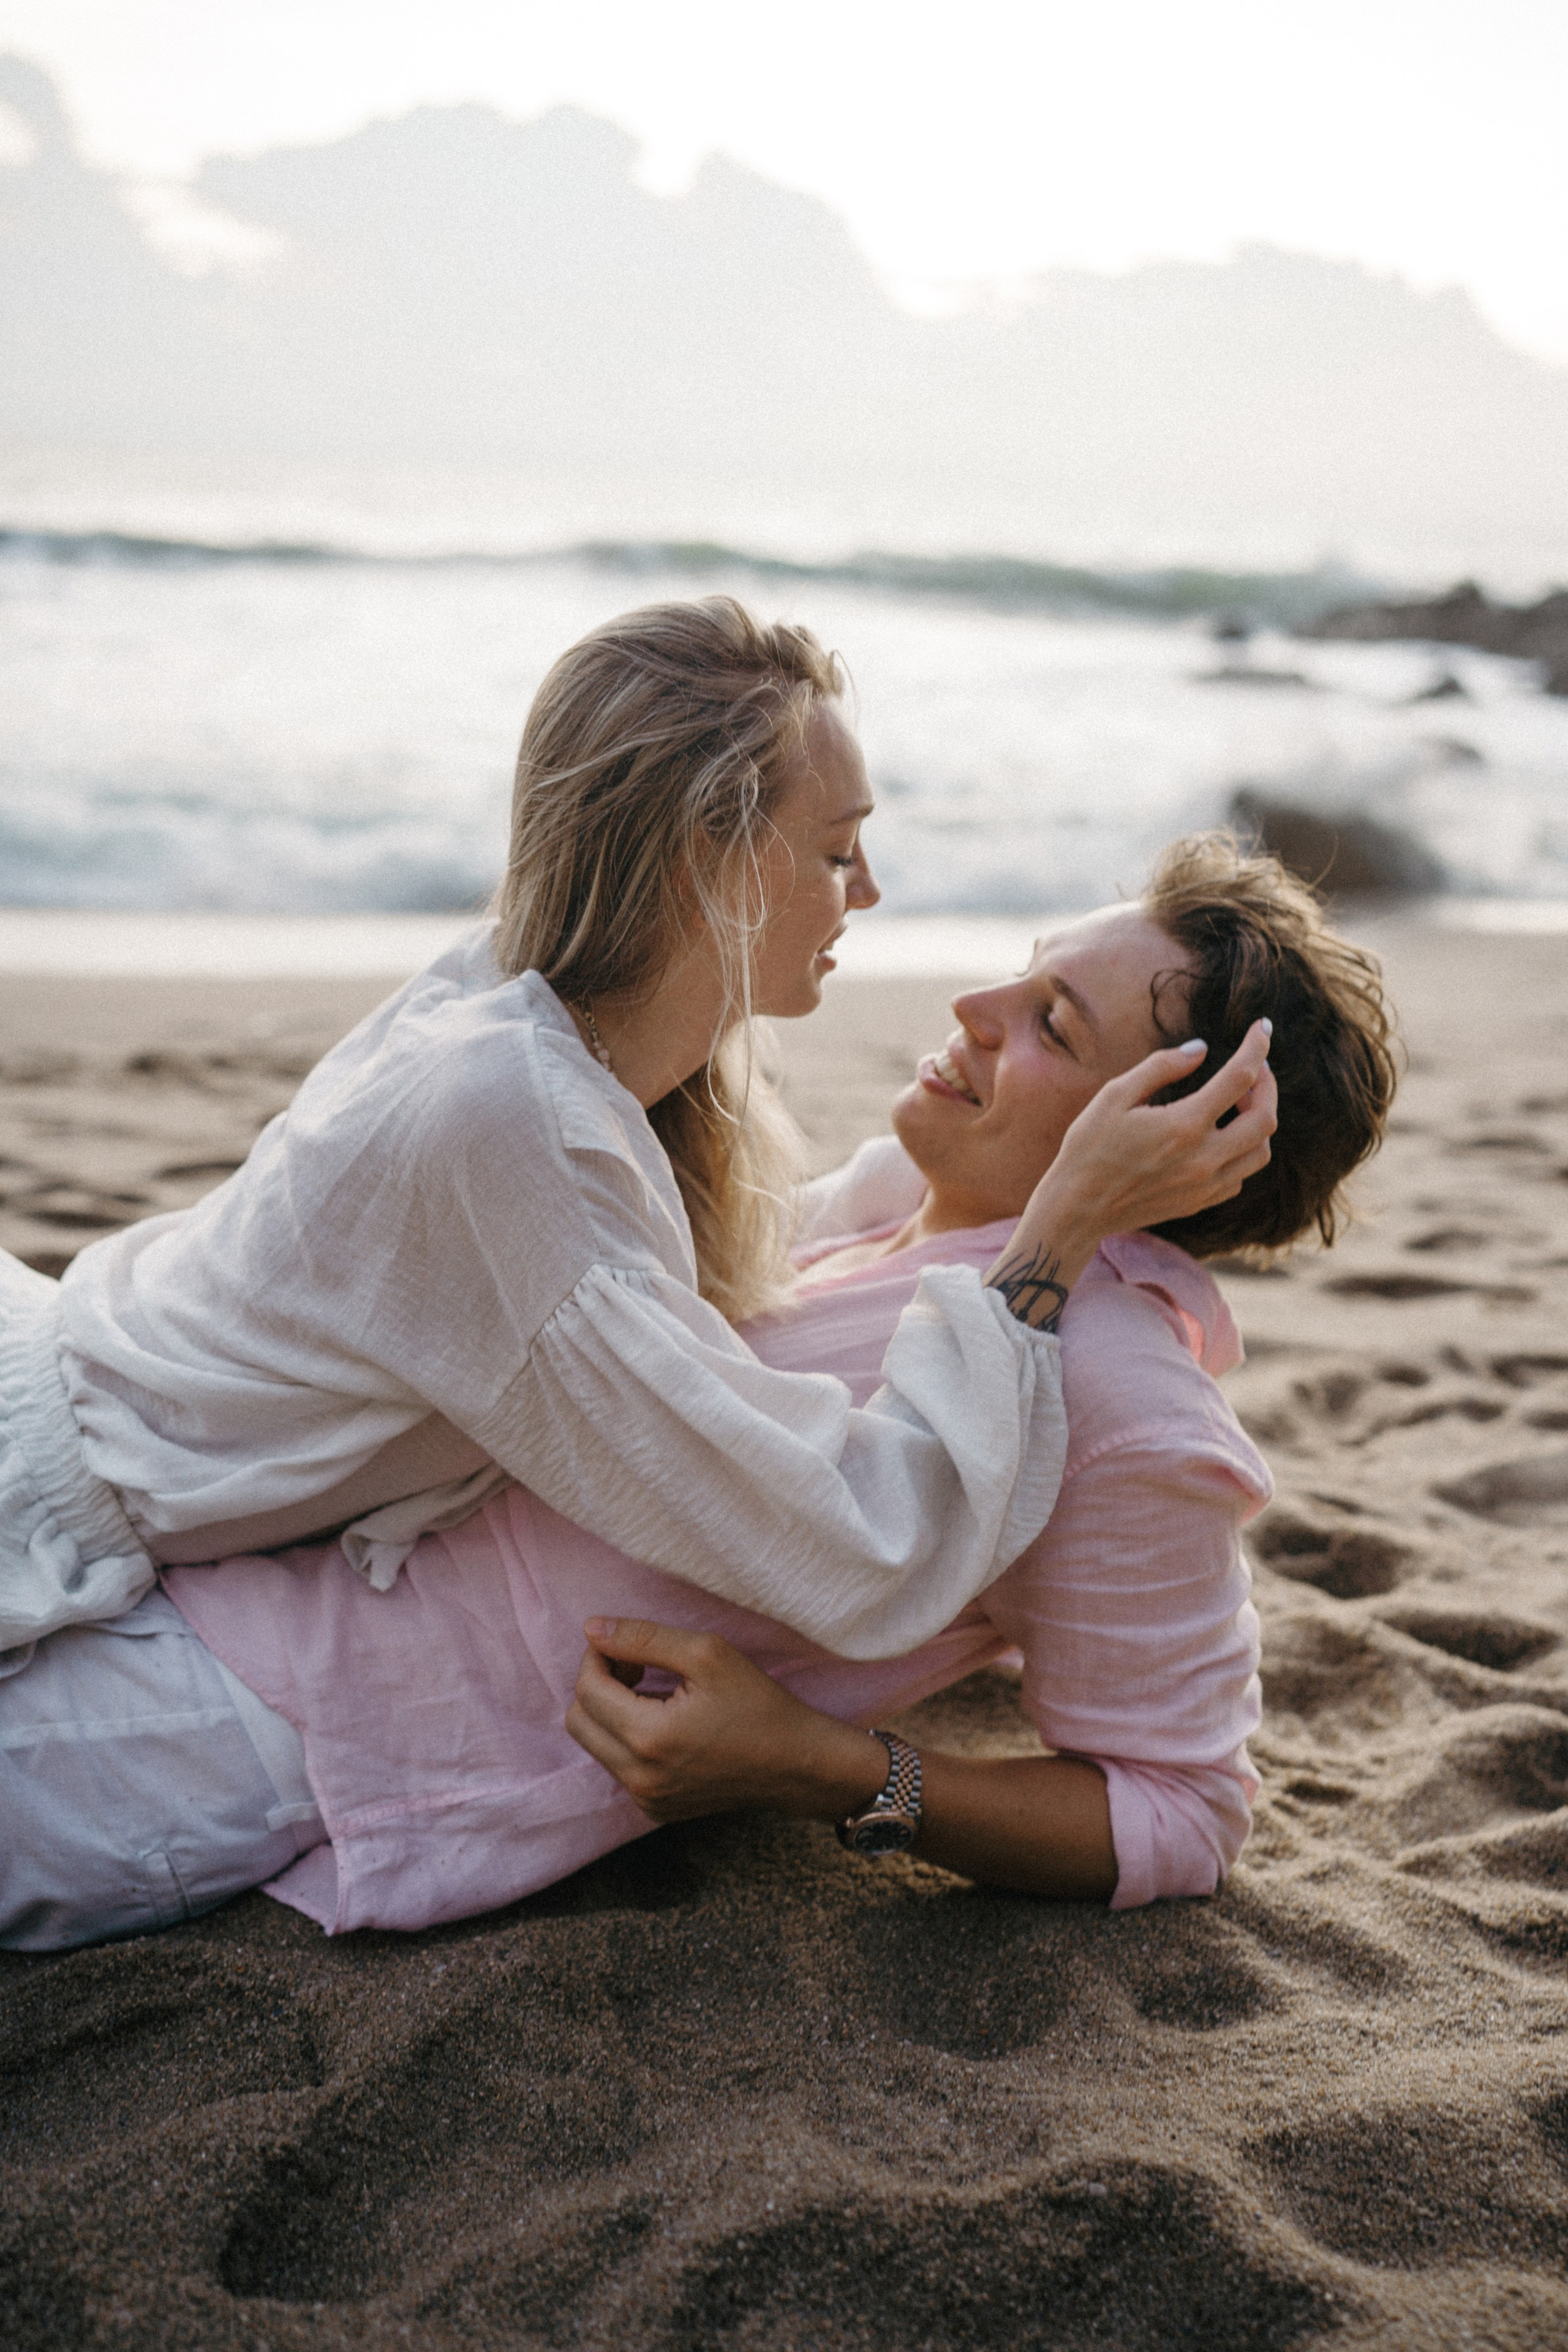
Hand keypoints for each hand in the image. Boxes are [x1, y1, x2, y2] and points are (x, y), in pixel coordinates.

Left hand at [566, 1619, 886, 1823]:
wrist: (796, 1764)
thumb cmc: (759, 1705)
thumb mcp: (707, 1654)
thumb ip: (643, 1638)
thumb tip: (592, 1628)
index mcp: (649, 1738)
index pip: (587, 1689)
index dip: (598, 1656)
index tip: (625, 1643)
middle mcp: (639, 1778)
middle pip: (578, 1720)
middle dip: (597, 1684)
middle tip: (637, 1667)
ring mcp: (646, 1799)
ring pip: (594, 1744)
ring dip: (610, 1711)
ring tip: (652, 1691)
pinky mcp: (655, 1809)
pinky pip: (617, 1766)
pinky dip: (627, 1738)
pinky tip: (664, 1721)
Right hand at [1047, 1018, 1276, 1234]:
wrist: (1077, 1209)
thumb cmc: (1089, 1147)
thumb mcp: (1114, 1095)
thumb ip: (1161, 1067)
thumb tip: (1200, 1049)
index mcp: (1184, 1125)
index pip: (1241, 1077)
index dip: (1257, 1046)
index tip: (1262, 1027)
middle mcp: (1204, 1158)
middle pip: (1265, 1118)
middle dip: (1268, 1085)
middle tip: (1256, 1067)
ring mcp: (1206, 1185)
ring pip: (1261, 1152)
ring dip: (1260, 1121)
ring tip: (1240, 1103)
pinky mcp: (1201, 1202)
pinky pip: (1241, 1176)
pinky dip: (1244, 1152)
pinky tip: (1222, 1137)